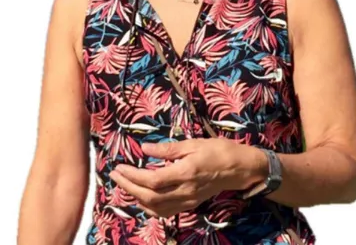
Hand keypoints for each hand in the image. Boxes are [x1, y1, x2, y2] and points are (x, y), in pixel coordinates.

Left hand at [109, 138, 266, 217]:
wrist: (239, 169)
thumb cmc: (217, 150)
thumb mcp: (193, 143)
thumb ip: (167, 148)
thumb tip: (144, 148)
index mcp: (184, 173)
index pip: (152, 180)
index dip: (132, 176)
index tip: (119, 166)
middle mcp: (184, 191)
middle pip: (150, 197)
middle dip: (128, 187)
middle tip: (115, 175)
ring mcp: (188, 201)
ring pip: (156, 208)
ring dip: (136, 197)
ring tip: (124, 184)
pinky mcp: (190, 204)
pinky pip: (165, 211)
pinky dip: (149, 206)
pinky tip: (142, 196)